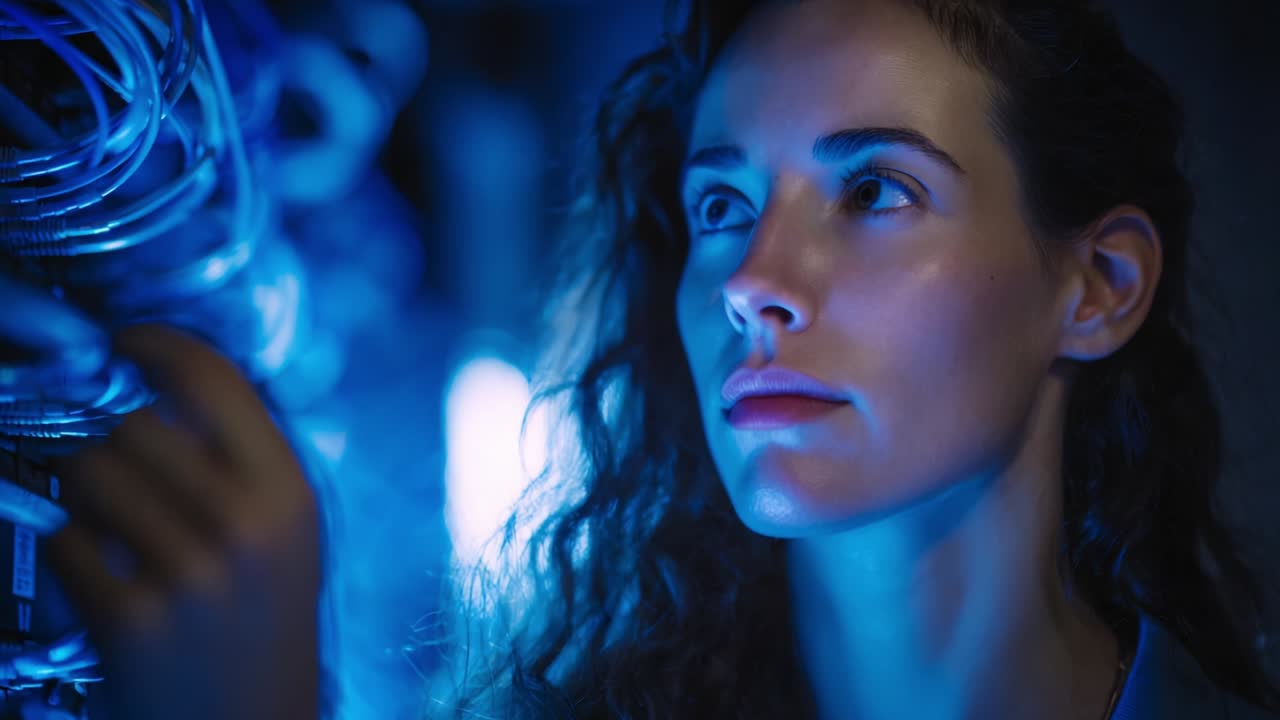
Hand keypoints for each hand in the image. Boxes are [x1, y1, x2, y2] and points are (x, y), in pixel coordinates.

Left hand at [47, 324, 321, 719]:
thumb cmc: (265, 619)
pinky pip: (64, 542)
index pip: (212, 379)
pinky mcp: (131, 623)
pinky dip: (71, 551)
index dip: (157, 345)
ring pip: (87, 474)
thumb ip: (245, 455)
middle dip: (114, 439)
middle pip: (133, 425)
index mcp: (289, 494)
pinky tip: (107, 574)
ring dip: (85, 491)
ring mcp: (188, 577)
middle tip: (122, 466)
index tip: (127, 341)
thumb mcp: (288, 530)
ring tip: (113, 523)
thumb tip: (169, 380)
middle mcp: (244, 529)